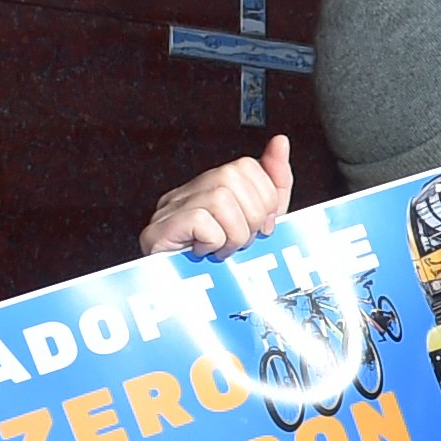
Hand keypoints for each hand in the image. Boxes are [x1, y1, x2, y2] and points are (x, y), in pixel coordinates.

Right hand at [141, 136, 293, 256]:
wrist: (187, 298)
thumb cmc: (227, 262)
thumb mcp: (262, 220)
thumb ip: (274, 182)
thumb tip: (281, 142)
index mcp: (213, 187)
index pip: (249, 167)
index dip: (265, 200)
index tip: (261, 227)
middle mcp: (190, 191)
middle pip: (235, 177)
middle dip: (252, 218)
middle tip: (241, 240)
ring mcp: (171, 208)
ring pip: (221, 198)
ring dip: (234, 234)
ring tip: (224, 249)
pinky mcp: (159, 229)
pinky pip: (202, 220)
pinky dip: (214, 241)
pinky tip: (206, 252)